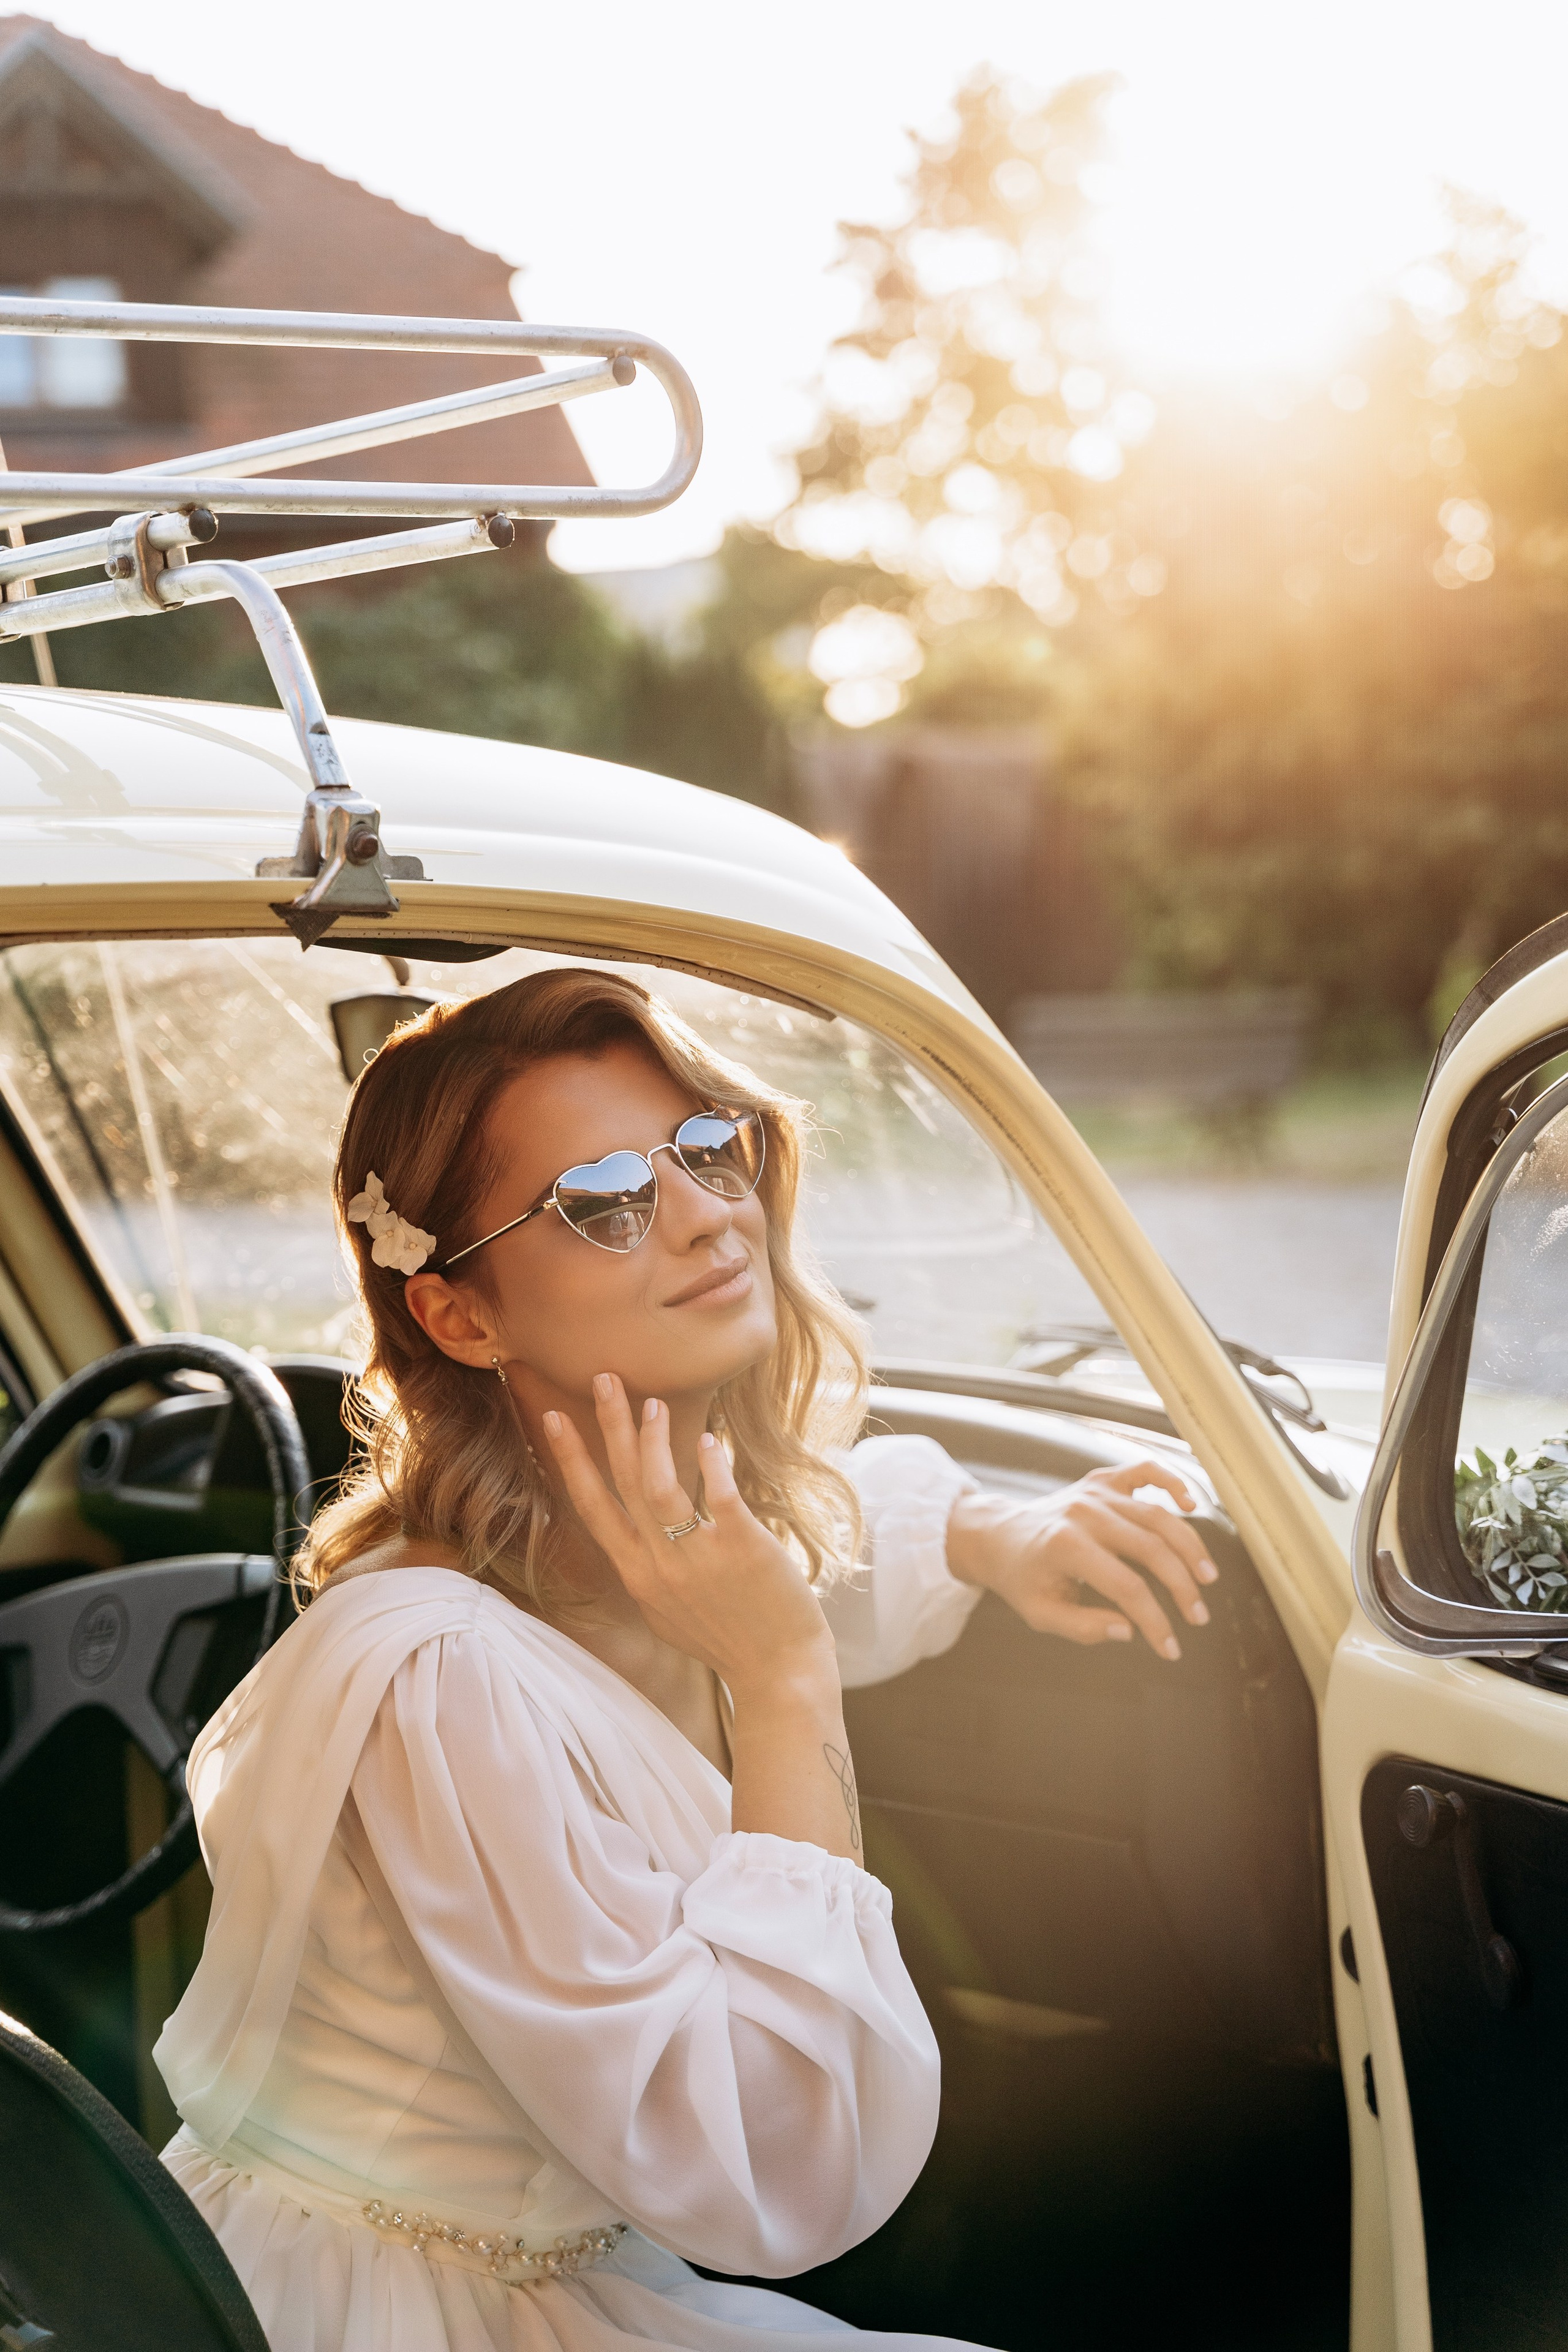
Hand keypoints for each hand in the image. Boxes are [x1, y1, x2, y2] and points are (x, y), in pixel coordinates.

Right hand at [542, 1376, 836, 1702]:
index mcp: (638, 1576)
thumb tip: (642, 1538)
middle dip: (608, 1427)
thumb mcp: (669, 1612)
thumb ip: (651, 1572)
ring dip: (653, 1438)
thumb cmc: (729, 1640)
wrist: (777, 1674)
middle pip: (621, 1484)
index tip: (555, 1419)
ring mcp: (696, 1558)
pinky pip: (718, 1497)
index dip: (572, 1461)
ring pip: (659, 1487)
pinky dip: (711, 1465)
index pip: (593, 1508)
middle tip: (603, 1379)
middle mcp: (657, 1566)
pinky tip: (709, 1440)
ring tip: (653, 1401)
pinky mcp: (739, 1549)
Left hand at [944, 1459, 1217, 1660]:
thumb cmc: (1022, 1579)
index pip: (1128, 1588)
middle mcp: (1085, 1513)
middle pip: (1152, 1550)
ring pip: (1158, 1516)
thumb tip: (1130, 1630)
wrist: (998, 1536)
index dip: (1156, 1622)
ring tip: (1208, 1578)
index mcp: (1067, 1547)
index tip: (1170, 1649)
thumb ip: (1083, 1628)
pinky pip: (1144, 1471)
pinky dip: (1172, 1481)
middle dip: (1182, 1588)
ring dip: (1190, 1547)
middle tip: (1199, 1618)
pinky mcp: (1102, 1480)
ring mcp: (1095, 1492)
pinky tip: (1191, 1504)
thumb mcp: (1041, 1614)